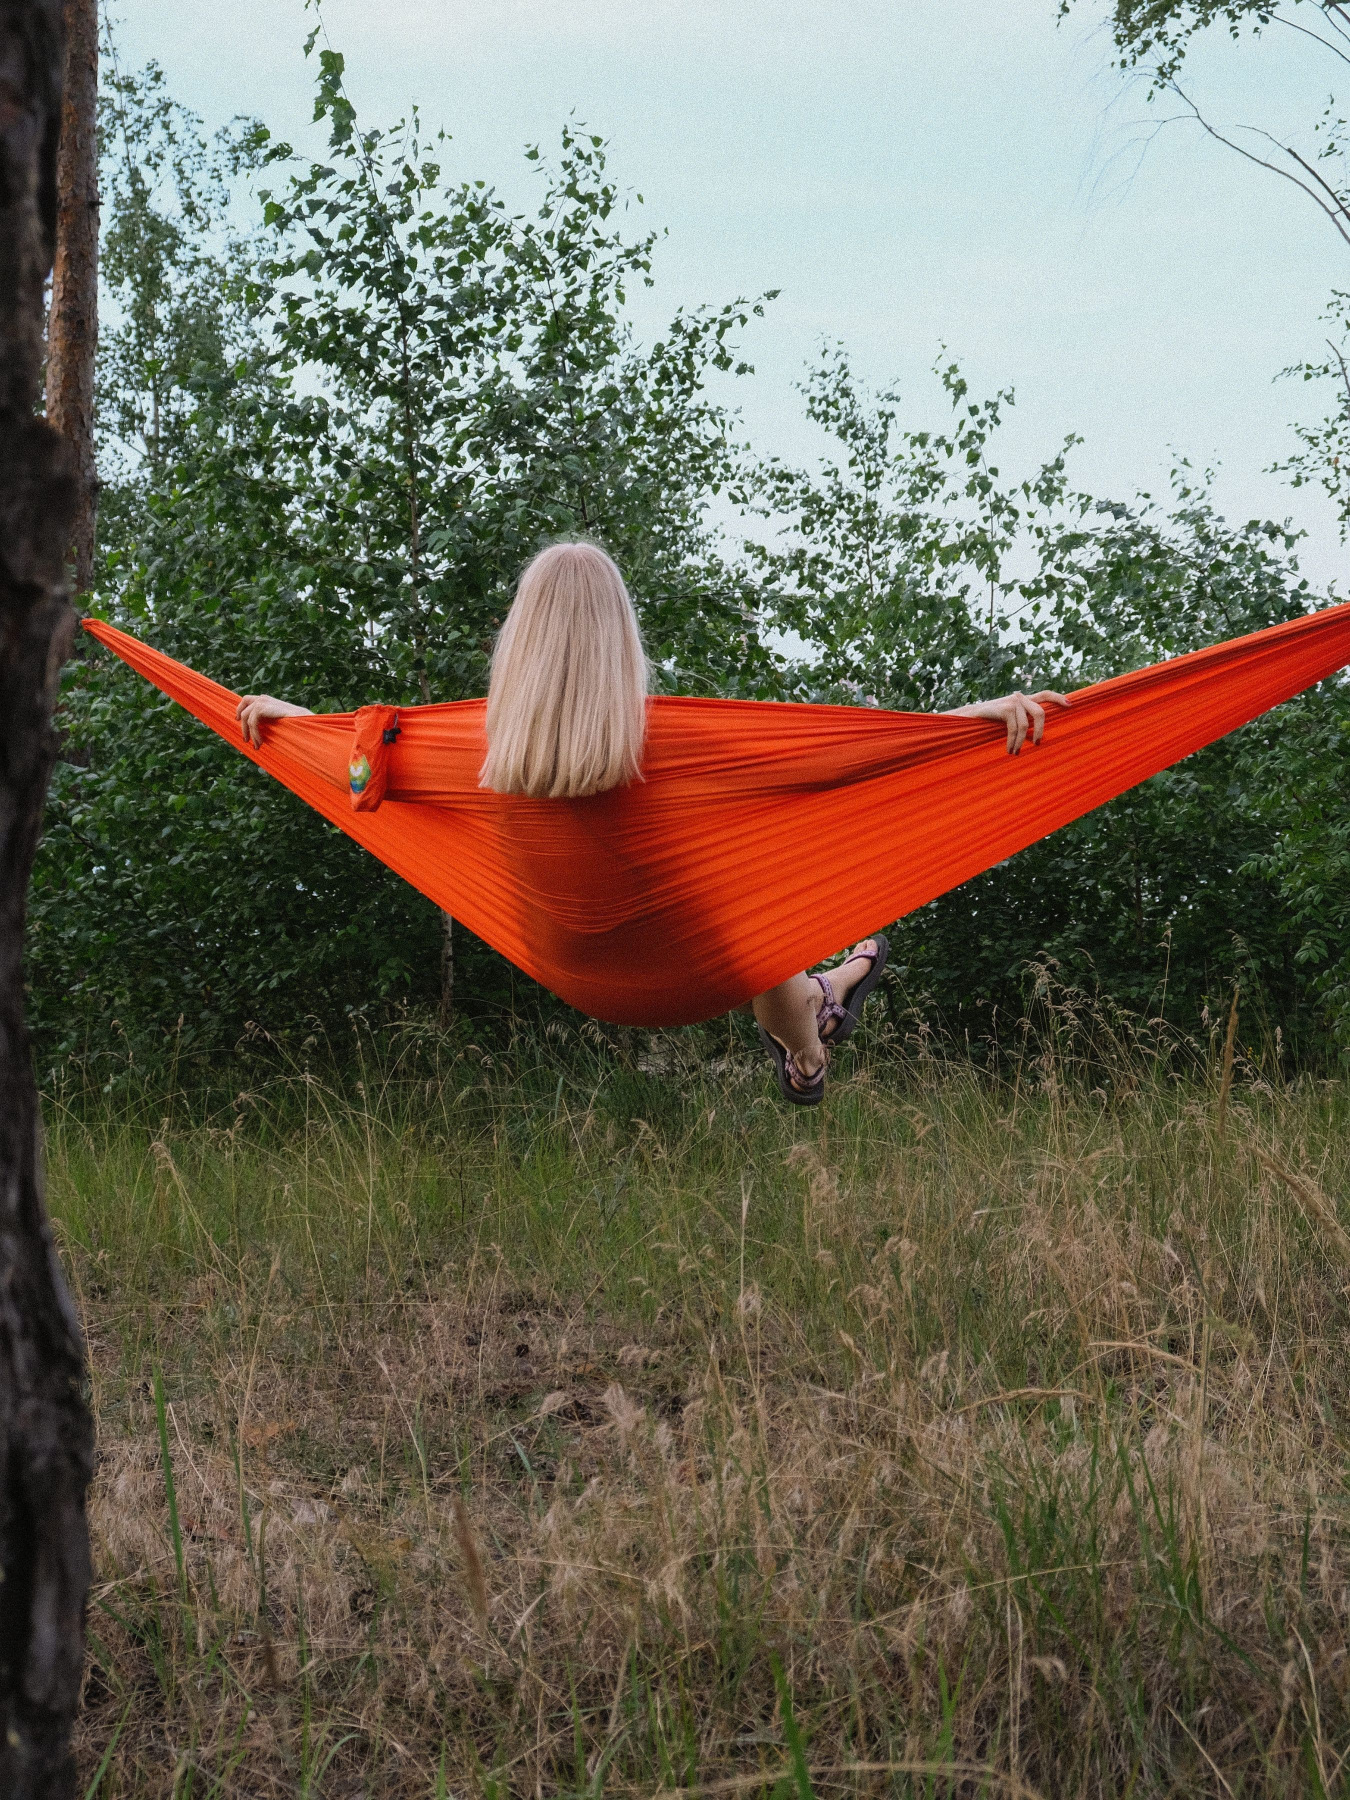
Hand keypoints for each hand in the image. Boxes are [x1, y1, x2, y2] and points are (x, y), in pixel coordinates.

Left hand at [235, 694, 311, 746]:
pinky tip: (261, 742)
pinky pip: (252, 723)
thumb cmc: (294, 723)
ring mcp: (261, 701)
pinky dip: (255, 734)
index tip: (237, 719)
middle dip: (243, 727)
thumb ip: (266, 721)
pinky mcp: (261, 707)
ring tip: (257, 746)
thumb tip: (257, 731)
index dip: (239, 709)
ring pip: (246, 718)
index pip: (246, 700)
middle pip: (243, 709)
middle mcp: (262, 698)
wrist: (304, 720)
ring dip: (250, 734)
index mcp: (265, 699)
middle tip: (246, 740)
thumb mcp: (276, 720)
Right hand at [947, 689, 1069, 754]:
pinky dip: (1013, 741)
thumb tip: (1038, 737)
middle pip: (1041, 711)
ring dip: (1021, 742)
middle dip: (1041, 730)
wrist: (965, 718)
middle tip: (1037, 744)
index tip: (1071, 705)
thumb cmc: (986, 723)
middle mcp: (1019, 697)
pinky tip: (1009, 750)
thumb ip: (1021, 722)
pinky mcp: (1004, 708)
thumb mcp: (1006, 721)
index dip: (1058, 698)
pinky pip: (1015, 728)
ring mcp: (1012, 701)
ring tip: (1015, 752)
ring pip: (1026, 724)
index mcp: (1022, 700)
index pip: (1045, 694)